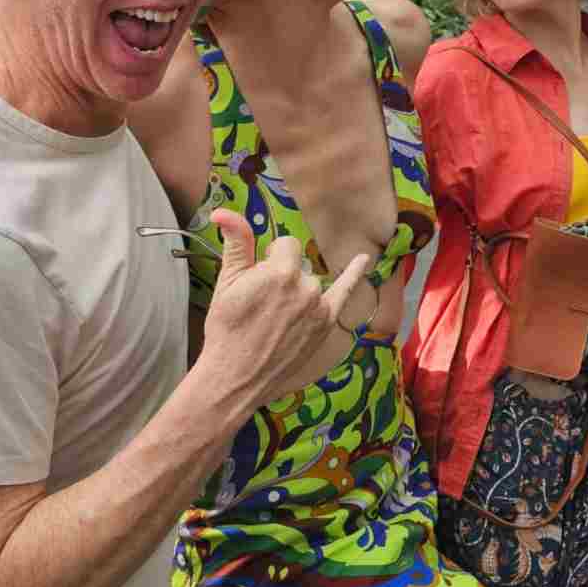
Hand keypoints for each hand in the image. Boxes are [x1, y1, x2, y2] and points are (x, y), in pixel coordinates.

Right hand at [195, 210, 368, 417]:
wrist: (235, 375)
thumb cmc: (227, 328)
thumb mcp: (227, 282)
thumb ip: (235, 242)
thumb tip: (224, 211)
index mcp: (280, 271)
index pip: (285, 245)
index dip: (270, 259)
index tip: (258, 278)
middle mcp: (305, 286)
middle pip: (298, 264)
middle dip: (282, 276)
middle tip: (262, 304)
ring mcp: (319, 306)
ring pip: (310, 282)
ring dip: (298, 291)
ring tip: (276, 316)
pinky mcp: (326, 323)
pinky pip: (345, 291)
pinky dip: (354, 275)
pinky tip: (363, 260)